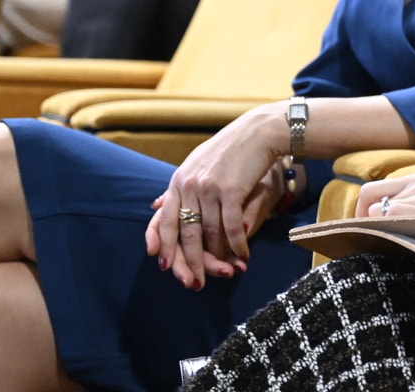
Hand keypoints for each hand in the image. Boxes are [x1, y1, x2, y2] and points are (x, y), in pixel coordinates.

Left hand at [144, 103, 289, 289]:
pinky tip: (243, 255)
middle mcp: (188, 185)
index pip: (165, 220)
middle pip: (186, 233)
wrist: (259, 132)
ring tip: (226, 272)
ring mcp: (208, 188)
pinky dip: (237, 245)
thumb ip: (178, 188)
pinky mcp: (230, 190)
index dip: (163, 245)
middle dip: (191, 262)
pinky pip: (230, 226)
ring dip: (219, 256)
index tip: (164, 266)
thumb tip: (155, 206)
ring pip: (210, 233)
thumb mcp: (197, 164)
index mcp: (178, 181)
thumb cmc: (230, 150)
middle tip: (195, 282)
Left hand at [357, 175, 414, 257]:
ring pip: (379, 213)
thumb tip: (372, 222)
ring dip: (379, 229)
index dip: (361, 212)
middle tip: (366, 239)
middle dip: (362, 220)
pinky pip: (391, 221)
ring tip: (393, 244)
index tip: (364, 230)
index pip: (370, 191)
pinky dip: (388, 232)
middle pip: (369, 199)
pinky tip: (399, 244)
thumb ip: (407, 209)